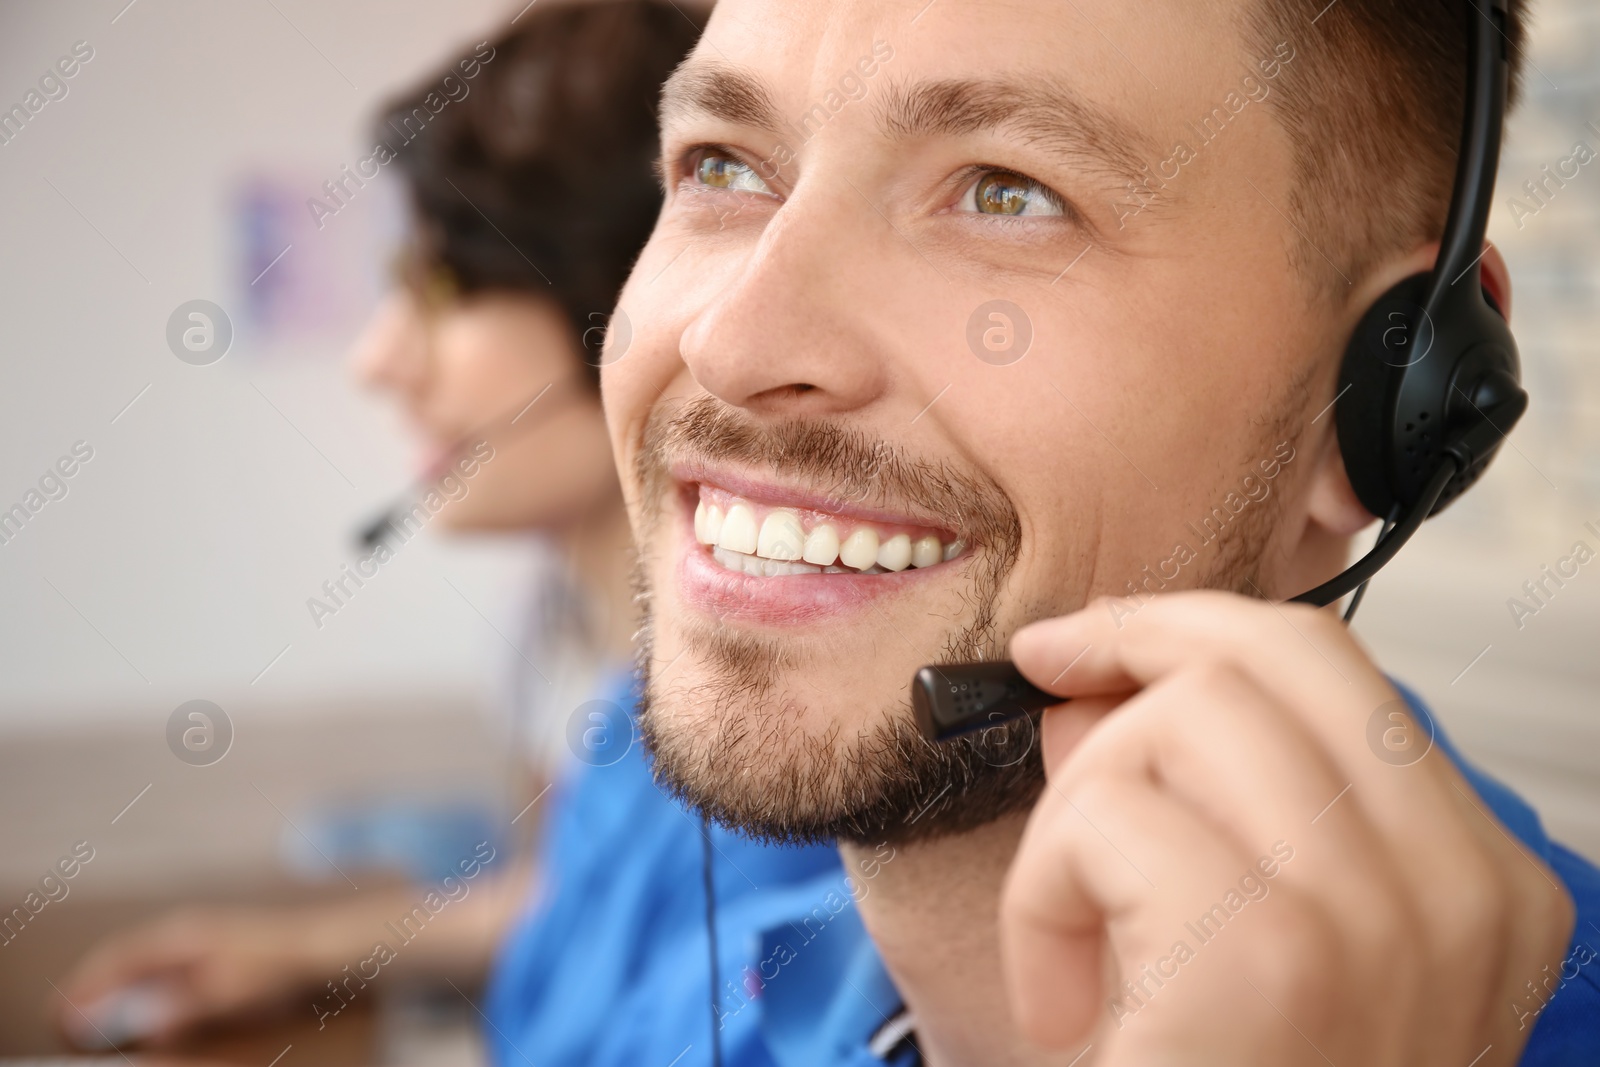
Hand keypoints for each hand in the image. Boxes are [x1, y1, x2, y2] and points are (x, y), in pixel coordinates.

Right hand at [55, 906, 324, 1045]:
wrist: (316, 947)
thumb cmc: (274, 966)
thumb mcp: (228, 993)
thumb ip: (186, 1010)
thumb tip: (149, 1029)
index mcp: (178, 938)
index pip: (117, 960)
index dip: (87, 989)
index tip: (66, 1016)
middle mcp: (181, 934)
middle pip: (122, 962)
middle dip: (95, 993)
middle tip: (73, 1025)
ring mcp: (194, 941)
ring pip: (141, 968)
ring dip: (118, 994)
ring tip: (101, 1022)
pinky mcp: (208, 952)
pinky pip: (161, 972)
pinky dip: (143, 991)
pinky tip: (147, 1011)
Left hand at [1000, 592, 1574, 1066]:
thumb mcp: (1255, 956)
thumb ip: (1203, 808)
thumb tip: (1103, 687)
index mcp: (1477, 890)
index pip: (1340, 671)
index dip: (1195, 631)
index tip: (1095, 643)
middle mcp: (1458, 895)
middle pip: (1270, 654)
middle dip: (1128, 648)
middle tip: (1044, 682)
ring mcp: (1376, 924)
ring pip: (1178, 716)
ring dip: (1074, 814)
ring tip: (1073, 939)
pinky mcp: (1266, 964)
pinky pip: (1105, 821)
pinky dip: (1042, 899)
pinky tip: (1067, 1003)